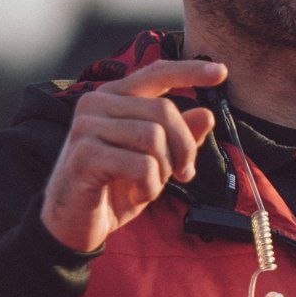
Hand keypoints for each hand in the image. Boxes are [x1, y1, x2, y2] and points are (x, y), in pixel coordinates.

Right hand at [39, 59, 226, 253]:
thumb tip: (206, 115)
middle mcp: (97, 103)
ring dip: (163, 171)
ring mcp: (87, 126)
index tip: (222, 72)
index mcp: (113, 98)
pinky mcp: (86, 154)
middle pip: (164, 111)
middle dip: (184, 148)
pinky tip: (136, 195)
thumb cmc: (112, 189)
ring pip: (154, 137)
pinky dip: (149, 187)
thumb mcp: (155, 163)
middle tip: (182, 175)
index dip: (190, 71)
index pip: (155, 73)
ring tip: (148, 186)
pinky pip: (141, 165)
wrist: (73, 225)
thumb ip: (178, 138)